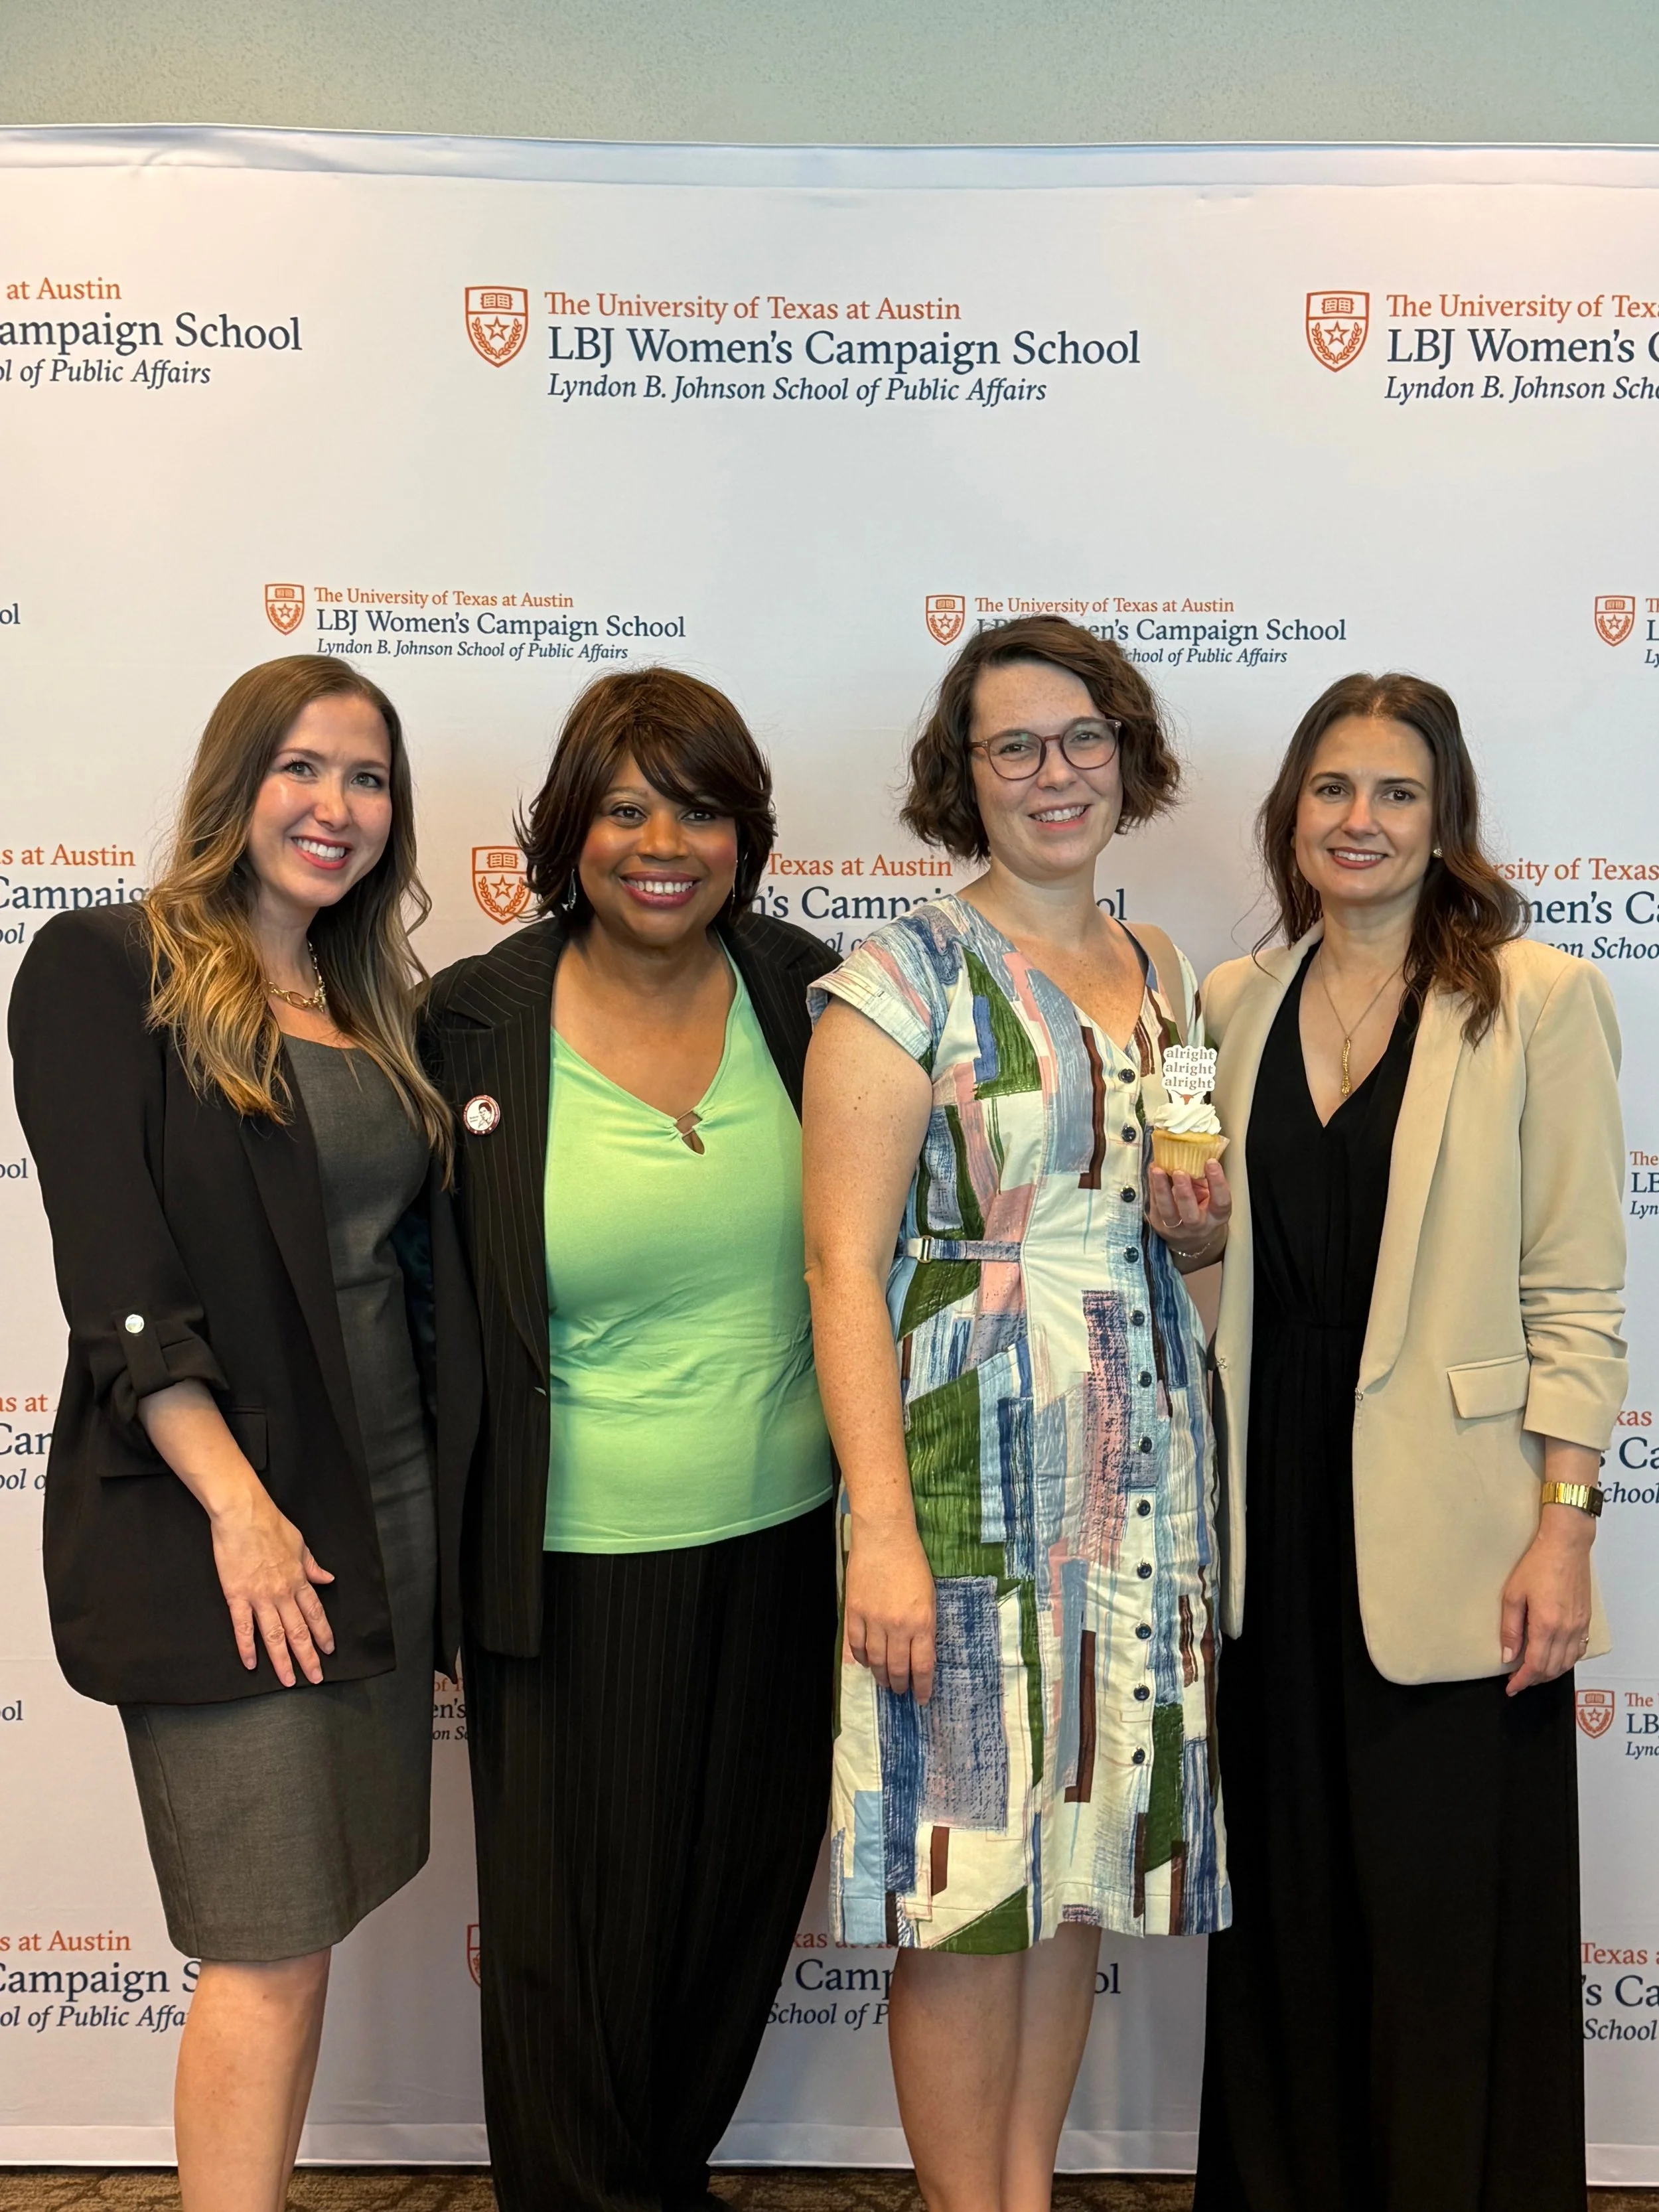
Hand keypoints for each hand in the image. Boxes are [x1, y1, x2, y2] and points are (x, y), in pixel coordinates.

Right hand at [208, 1481, 335, 1686]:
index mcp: (299, 1579)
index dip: (323, 1634)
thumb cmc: (271, 1524)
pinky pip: (243, 1627)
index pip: (315, 1614)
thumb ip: (312, 1565)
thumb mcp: (301, 1543)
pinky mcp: (237, 1596)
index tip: (329, 1651)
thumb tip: (327, 1579)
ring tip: (289, 1680)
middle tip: (315, 1677)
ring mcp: (259, 1597)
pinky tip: (251, 1663)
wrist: (243, 1515)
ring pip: (274, 1635)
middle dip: (308, 1656)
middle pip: (298, 1631)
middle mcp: (283, 1592)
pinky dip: (247, 1647)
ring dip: (283, 1660)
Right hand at [845, 1516, 936, 1702]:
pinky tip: (867, 1662)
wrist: (885, 1537)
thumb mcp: (930, 1596)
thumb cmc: (913, 1563)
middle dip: (900, 1685)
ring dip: (881, 1676)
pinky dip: (862, 1658)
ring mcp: (873, 1620)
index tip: (923, 1698)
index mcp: (922, 1622)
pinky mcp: (854, 1611)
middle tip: (901, 1691)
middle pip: (898, 1668)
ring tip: (885, 1682)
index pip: (923, 1665)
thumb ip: (925, 1626)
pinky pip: (856, 1645)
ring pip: (876, 1661)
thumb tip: (919, 1652)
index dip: (923, 1686)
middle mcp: (898, 1626)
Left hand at [1147, 1158, 1231, 1265]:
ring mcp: (1177, 1228)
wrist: (1192, 1238)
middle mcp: (1198, 1226)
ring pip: (1168, 1212)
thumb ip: (1204, 1179)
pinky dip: (1153, 1187)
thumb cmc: (1204, 1210)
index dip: (1217, 1183)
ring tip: (1157, 1169)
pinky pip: (1154, 1205)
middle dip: (1184, 1192)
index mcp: (1217, 1216)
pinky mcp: (1159, 1225)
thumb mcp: (1211, 1196)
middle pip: (1191, 1214)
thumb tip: (1194, 1152)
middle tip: (1179, 1171)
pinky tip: (1152, 1172)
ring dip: (1161, 1189)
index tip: (1211, 1162)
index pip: (1221, 1202)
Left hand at [1500, 1507, 1593, 1695]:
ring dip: (1550, 1673)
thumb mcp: (1513, 1595)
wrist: (1566, 1546)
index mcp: (1546, 1626)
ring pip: (1567, 1663)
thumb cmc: (1537, 1565)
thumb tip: (1507, 1656)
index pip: (1535, 1666)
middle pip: (1552, 1669)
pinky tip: (1555, 1658)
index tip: (1511, 1687)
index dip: (1522, 1681)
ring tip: (1533, 1672)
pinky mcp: (1586, 1620)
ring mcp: (1579, 1627)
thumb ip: (1510, 1628)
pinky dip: (1566, 1661)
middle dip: (1534, 1679)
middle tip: (1518, 1680)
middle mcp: (1566, 1631)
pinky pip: (1578, 1651)